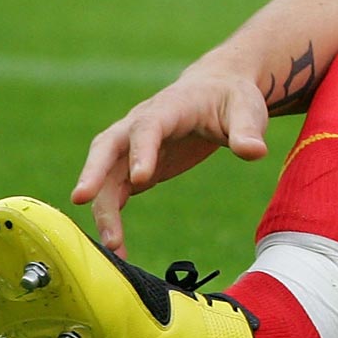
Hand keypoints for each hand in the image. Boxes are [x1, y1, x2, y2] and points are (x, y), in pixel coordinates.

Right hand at [71, 63, 271, 254]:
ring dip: (104, 208)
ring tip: (112, 245)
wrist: (217, 91)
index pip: (149, 127)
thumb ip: (247, 131)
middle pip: (108, 146)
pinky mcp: (135, 168)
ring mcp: (133, 148)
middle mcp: (141, 125)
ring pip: (107, 176)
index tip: (141, 178)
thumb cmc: (232, 98)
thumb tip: (255, 151)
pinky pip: (116, 193)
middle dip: (94, 171)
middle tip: (82, 198)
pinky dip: (112, 217)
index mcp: (169, 107)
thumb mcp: (246, 109)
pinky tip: (117, 247)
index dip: (142, 150)